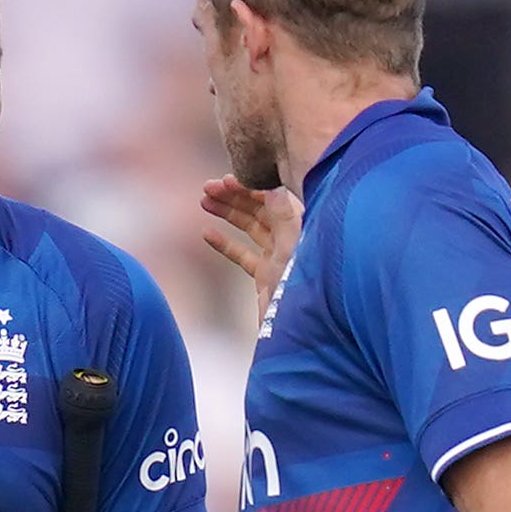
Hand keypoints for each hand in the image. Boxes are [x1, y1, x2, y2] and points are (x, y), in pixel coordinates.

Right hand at [199, 177, 300, 315]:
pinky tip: (207, 233)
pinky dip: (225, 244)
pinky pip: (243, 255)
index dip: (250, 185)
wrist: (303, 332)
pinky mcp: (267, 277)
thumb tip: (272, 185)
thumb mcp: (294, 248)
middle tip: (207, 187)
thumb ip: (284, 216)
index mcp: (303, 227)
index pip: (274, 196)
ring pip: (250, 227)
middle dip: (233, 196)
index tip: (225, 179)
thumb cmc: (306, 288)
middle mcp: (292, 238)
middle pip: (260, 209)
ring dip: (227, 213)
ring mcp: (279, 257)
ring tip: (204, 201)